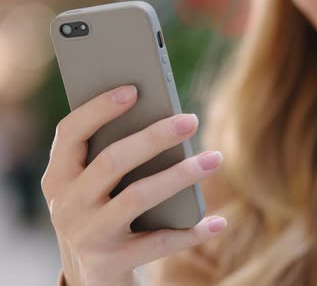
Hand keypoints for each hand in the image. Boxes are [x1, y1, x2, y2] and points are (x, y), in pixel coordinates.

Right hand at [41, 85, 226, 285]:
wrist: (91, 276)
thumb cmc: (104, 212)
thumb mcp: (96, 187)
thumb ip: (114, 154)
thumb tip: (164, 116)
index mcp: (58, 177)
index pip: (70, 133)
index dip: (99, 109)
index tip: (134, 89)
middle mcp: (66, 205)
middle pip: (111, 161)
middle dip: (154, 137)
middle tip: (190, 120)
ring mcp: (88, 236)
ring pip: (138, 196)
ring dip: (181, 175)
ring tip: (215, 158)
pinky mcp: (111, 263)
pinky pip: (159, 243)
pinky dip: (192, 232)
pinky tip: (218, 221)